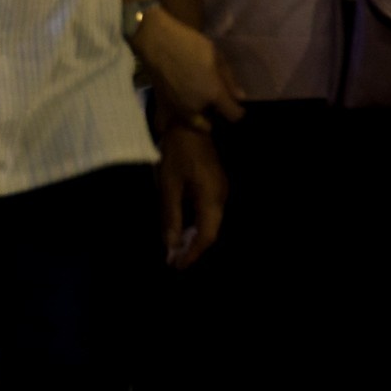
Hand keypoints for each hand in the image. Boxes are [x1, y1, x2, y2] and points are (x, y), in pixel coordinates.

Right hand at [132, 9, 245, 123]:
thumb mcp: (216, 55)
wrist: (155, 39)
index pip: (234, 115)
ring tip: (197, 107)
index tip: (237, 104)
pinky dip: (168, 124)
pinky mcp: (161, 104)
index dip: (238, 111)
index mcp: (213, 93)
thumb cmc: (189, 43)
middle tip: (215, 105)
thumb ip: (229, 79)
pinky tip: (168, 122)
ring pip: (191, 123)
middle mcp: (196, 106)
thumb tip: (239, 97)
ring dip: (197, 119)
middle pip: (209, 126)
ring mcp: (177, 107)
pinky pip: (164, 122)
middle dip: (214, 119)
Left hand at [156, 120, 225, 267]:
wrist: (188, 124)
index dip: (192, 253)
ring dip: (193, 236)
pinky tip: (182, 228)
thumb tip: (171, 245)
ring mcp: (220, 190)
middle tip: (174, 261)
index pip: (206, 236)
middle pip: (210, 231)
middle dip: (192, 248)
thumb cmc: (176, 153)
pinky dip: (194, 223)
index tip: (177, 266)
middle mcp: (221, 198)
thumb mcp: (169, 186)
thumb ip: (171, 216)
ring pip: (209, 222)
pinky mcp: (214, 185)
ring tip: (175, 249)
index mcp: (212, 199)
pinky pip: (207, 211)